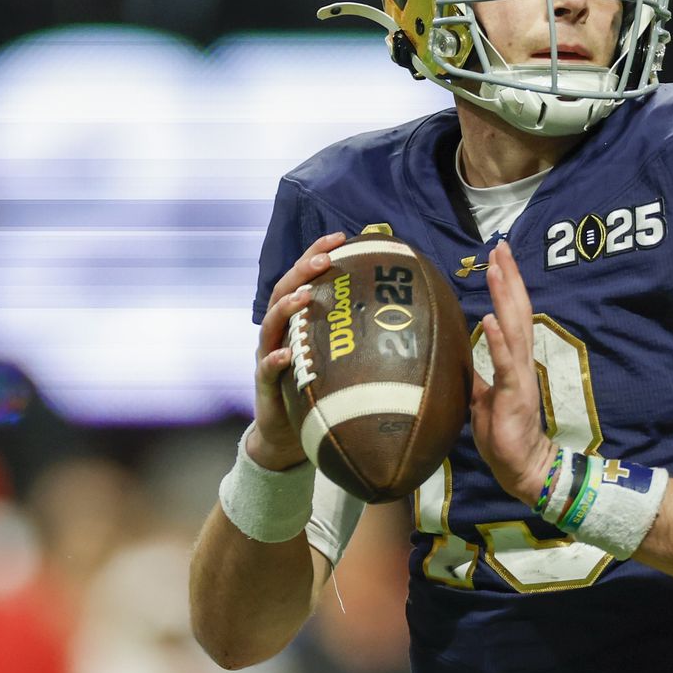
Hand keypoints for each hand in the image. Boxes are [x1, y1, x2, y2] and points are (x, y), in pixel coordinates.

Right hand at [249, 232, 350, 469]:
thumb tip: (406, 316)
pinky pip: (267, 370)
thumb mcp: (338, 358)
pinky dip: (275, 361)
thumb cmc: (319, 390)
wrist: (287, 435)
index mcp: (297, 321)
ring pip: (271, 326)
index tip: (341, 237)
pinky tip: (286, 355)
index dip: (317, 254)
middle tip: (324, 259)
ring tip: (305, 296)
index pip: (304, 279)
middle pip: (283, 292)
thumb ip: (357, 335)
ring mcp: (267, 357)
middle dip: (302, 272)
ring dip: (287, 308)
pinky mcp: (266, 386)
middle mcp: (279, 333)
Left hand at [471, 240, 557, 504]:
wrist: (521, 466)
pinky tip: (490, 318)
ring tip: (496, 270)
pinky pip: (505, 364)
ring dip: (504, 297)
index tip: (499, 256)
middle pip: (517, 311)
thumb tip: (455, 353)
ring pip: (514, 329)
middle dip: (509, 278)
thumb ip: (474, 372)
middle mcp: (521, 362)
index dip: (507, 284)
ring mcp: (519, 377)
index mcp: (514, 360)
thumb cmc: (502, 432)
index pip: (512, 314)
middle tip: (501, 246)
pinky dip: (498, 340)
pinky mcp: (513, 395)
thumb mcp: (481, 396)